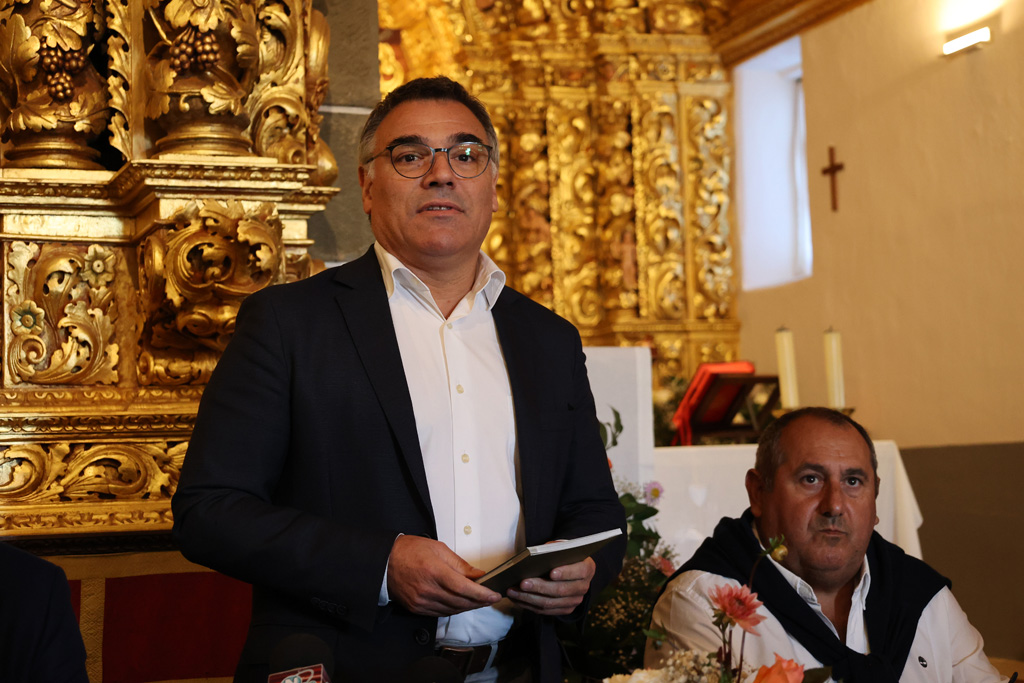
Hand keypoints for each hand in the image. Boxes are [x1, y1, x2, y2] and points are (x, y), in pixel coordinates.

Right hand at [386, 535, 501, 616]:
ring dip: (468, 607)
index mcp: (435, 571)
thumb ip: (460, 564)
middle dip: (479, 602)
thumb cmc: (409, 551)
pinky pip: (441, 613)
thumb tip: (478, 574)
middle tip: (491, 598)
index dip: (482, 594)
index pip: (464, 588)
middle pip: (461, 602)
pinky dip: (454, 609)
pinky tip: (462, 604)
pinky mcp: (417, 608)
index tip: (494, 595)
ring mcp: (422, 601)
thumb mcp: (438, 549)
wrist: (385, 562)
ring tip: (479, 601)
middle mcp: (428, 589)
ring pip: (452, 610)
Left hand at [506, 556, 595, 615]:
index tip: (551, 572)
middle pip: (561, 590)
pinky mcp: (565, 610)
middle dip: (540, 587)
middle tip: (522, 583)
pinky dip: (529, 605)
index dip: (566, 572)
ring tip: (513, 591)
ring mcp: (575, 601)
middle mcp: (583, 587)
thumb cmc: (562, 555)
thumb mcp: (561, 548)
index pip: (579, 571)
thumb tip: (535, 557)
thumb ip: (553, 551)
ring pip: (551, 603)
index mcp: (587, 568)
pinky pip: (546, 611)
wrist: (569, 568)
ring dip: (529, 598)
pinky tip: (516, 599)